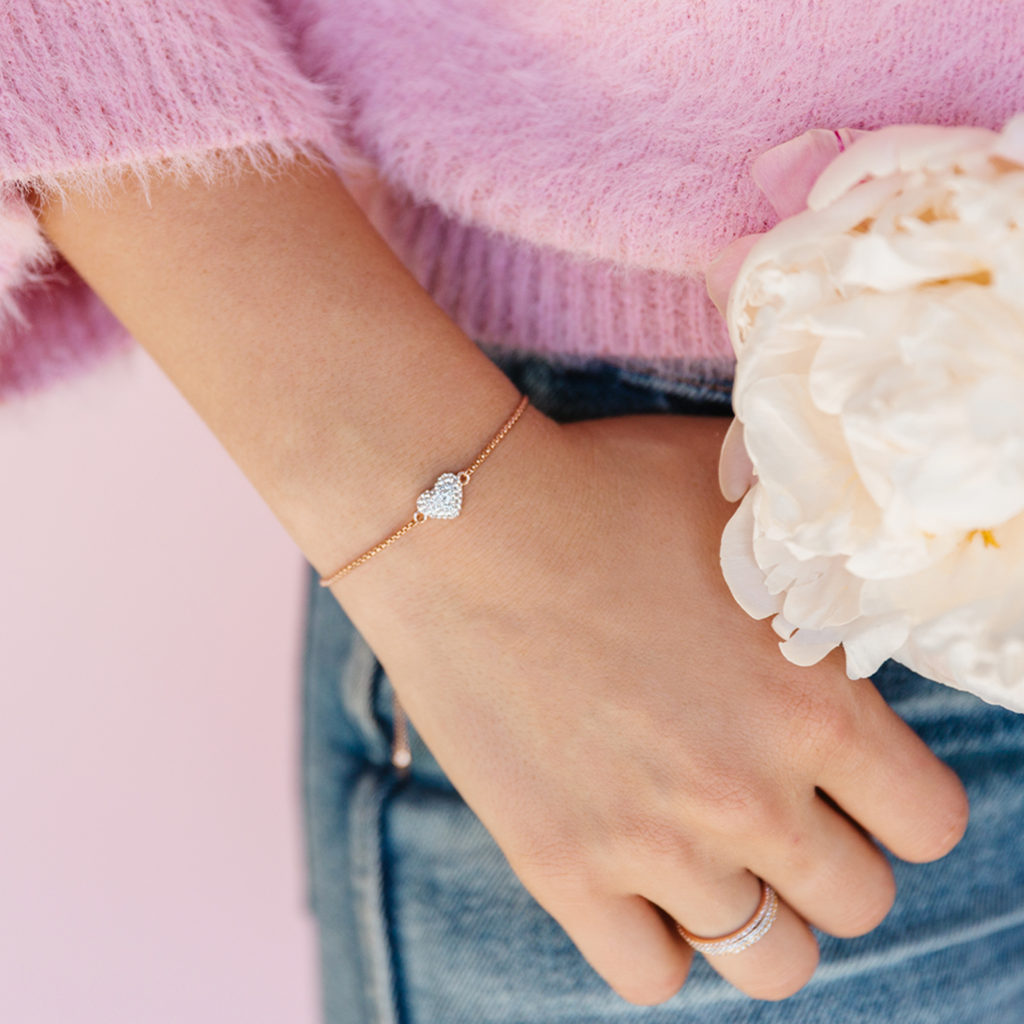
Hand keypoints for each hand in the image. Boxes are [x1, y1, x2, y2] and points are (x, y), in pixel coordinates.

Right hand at [333, 407, 968, 1003]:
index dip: (898, 800)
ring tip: (710, 848)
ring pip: (769, 961)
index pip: (928, 820)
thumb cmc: (601, 490)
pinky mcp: (559, 867)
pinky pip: (649, 976)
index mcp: (812, 703)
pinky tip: (640, 877)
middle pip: (857, 901)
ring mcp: (651, 842)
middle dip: (828, 856)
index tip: (852, 776)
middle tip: (773, 804)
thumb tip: (854, 591)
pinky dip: (660, 939)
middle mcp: (746, 791)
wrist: (458, 522)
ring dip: (754, 907)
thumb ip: (822, 565)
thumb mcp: (743, 504)